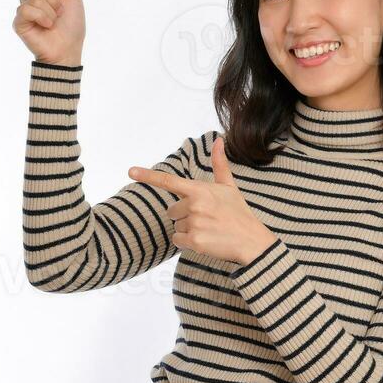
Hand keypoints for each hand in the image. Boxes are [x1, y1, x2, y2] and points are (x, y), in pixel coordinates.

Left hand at [128, 136, 276, 265]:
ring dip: (188, 230)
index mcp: (199, 190)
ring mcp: (194, 223)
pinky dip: (187, 243)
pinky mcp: (194, 241)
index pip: (169, 181)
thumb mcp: (229, 187)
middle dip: (184, 215)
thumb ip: (219, 164)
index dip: (148, 175)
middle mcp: (194, 205)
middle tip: (206, 218)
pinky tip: (205, 240)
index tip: (130, 171)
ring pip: (176, 227)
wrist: (251, 241)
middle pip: (171, 211)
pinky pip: (177, 241)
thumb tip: (218, 140)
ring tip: (208, 230)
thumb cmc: (238, 213)